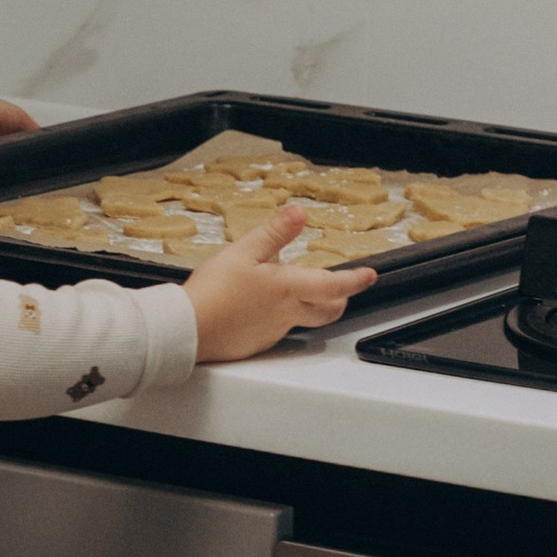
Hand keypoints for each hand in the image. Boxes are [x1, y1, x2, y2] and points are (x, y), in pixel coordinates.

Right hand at [185, 207, 377, 361]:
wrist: (186, 329)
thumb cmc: (213, 292)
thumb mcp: (243, 251)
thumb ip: (274, 233)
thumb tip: (299, 213)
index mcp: (287, 288)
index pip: (333, 285)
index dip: (355, 280)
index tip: (369, 276)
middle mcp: (286, 313)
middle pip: (327, 311)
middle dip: (339, 300)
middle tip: (340, 290)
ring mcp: (272, 331)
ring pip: (301, 320)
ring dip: (305, 307)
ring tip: (289, 292)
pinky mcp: (255, 343)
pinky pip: (274, 330)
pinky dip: (274, 317)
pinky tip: (255, 309)